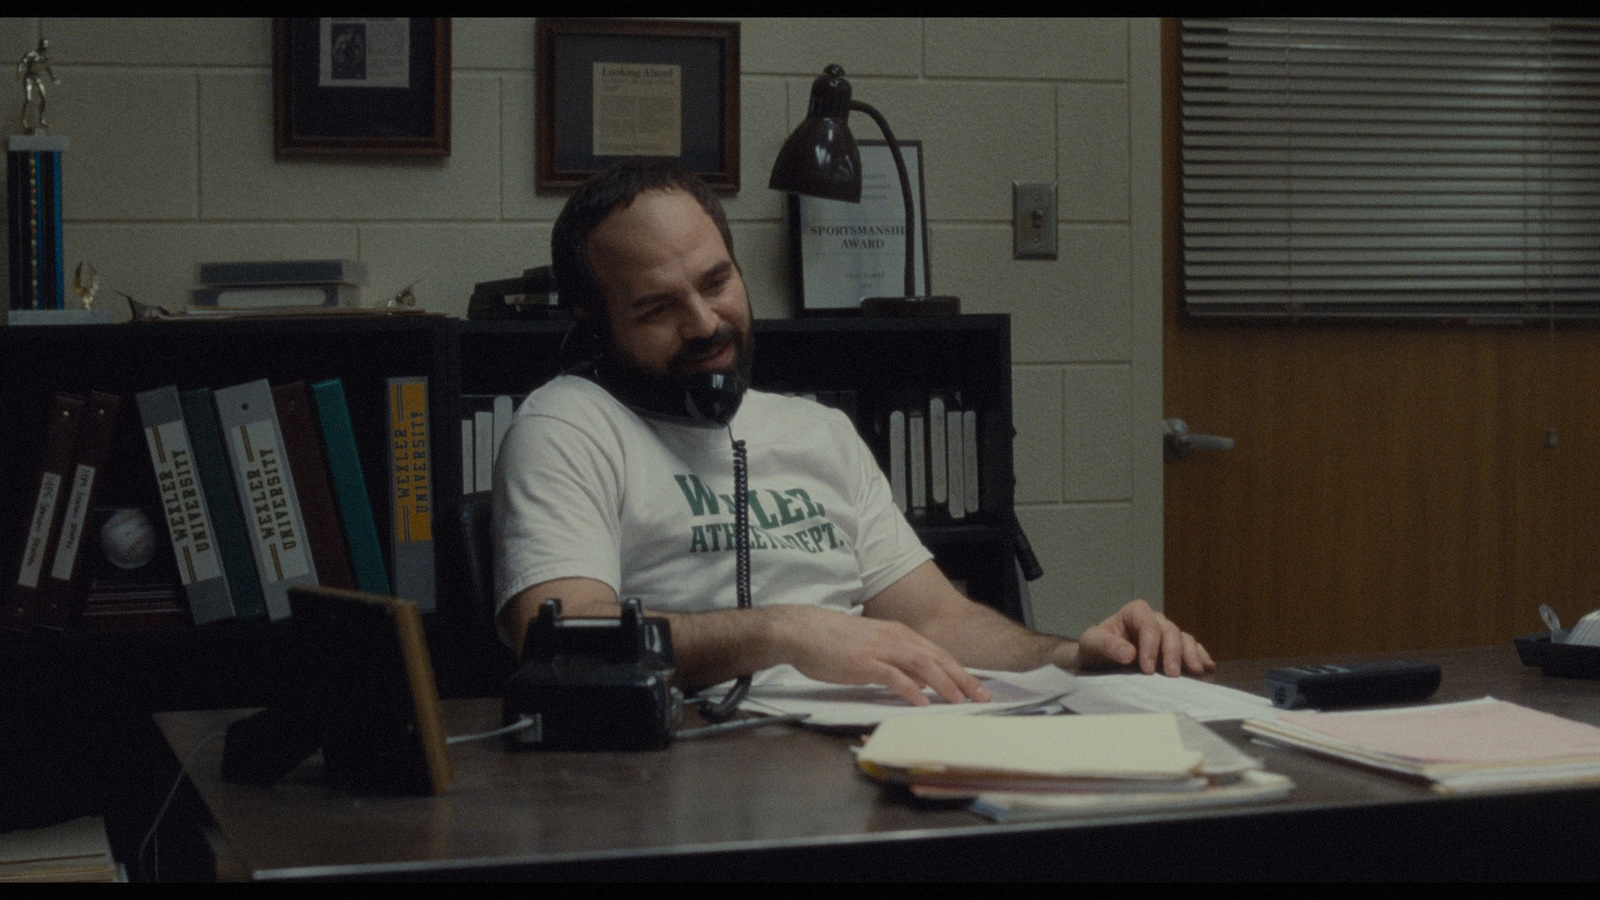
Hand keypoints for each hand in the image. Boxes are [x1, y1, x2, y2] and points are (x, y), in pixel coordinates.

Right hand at [770, 605, 991, 705]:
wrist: (803, 630)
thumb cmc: (834, 640)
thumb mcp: (872, 647)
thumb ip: (896, 662)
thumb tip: (918, 682)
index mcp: (899, 634)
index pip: (938, 653)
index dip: (960, 670)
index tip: (977, 687)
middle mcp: (895, 638)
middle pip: (937, 658)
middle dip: (962, 678)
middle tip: (982, 696)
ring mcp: (880, 649)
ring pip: (922, 665)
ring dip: (944, 683)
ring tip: (960, 700)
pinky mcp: (863, 662)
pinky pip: (893, 676)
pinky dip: (910, 689)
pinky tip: (922, 701)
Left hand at [1076, 600, 1213, 675]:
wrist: (1098, 661)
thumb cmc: (1094, 649)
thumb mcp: (1091, 644)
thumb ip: (1107, 646)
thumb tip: (1129, 654)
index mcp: (1134, 613)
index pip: (1148, 625)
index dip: (1150, 645)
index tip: (1146, 668)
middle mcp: (1155, 620)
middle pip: (1170, 631)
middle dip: (1172, 653)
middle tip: (1172, 675)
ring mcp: (1166, 635)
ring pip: (1184, 639)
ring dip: (1191, 655)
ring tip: (1196, 671)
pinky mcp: (1174, 650)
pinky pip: (1192, 649)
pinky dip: (1200, 657)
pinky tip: (1206, 668)